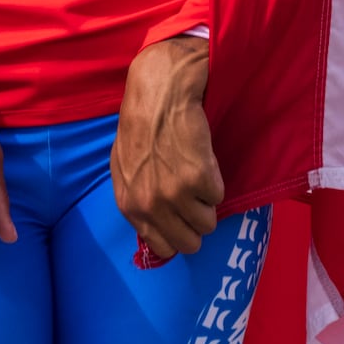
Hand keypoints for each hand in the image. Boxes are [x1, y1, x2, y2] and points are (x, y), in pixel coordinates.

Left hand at [111, 35, 222, 262]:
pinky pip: (219, 197)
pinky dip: (215, 181)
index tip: (181, 219)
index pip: (162, 248)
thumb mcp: (124, 169)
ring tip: (196, 175)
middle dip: (195, 225)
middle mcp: (151, 206)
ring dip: (207, 203)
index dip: (176, 234)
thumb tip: (151, 226)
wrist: (159, 95)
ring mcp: (176, 195)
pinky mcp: (200, 180)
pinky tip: (201, 159)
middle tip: (194, 200)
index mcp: (130, 207)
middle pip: (189, 244)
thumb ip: (136, 201)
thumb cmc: (139, 126)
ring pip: (208, 223)